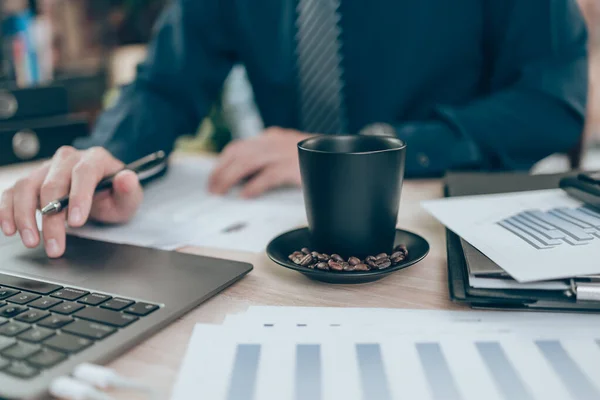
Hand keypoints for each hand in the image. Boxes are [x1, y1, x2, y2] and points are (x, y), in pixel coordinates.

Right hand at [0, 146, 143, 257]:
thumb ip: (129, 190)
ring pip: (27, 187)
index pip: (84, 173)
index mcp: (95, 159)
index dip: (79, 197)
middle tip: (55, 246)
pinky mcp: (31, 180)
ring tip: (31, 241)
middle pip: (53, 185)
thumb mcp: (129, 197)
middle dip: (52, 219)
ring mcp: (46, 168)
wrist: (103, 193)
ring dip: (25, 216)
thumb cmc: (115, 195)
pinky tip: (10, 228)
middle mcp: (68, 159)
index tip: (76, 222)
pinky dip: (7, 210)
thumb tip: (127, 179)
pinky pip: (12, 192)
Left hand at [208, 127, 311, 197]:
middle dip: (221, 172)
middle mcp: (276, 141)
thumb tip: (245, 182)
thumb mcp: (290, 155)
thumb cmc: (316, 161)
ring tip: (221, 192)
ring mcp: (285, 152)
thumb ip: (270, 162)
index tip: (213, 178)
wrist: (344, 156)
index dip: (222, 163)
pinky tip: (246, 195)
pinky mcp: (295, 166)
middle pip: (239, 153)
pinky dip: (254, 185)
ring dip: (230, 177)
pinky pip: (269, 174)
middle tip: (213, 189)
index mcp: (273, 138)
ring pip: (248, 161)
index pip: (239, 146)